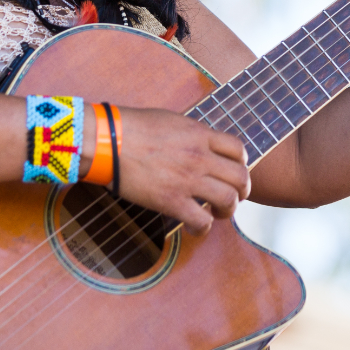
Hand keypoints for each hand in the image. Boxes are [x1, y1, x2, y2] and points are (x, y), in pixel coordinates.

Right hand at [114, 107, 250, 235]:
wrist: (107, 140)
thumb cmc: (132, 127)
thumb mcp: (171, 120)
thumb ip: (190, 134)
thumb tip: (198, 144)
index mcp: (200, 135)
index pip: (238, 149)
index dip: (241, 164)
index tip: (232, 172)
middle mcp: (200, 156)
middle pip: (241, 177)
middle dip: (241, 191)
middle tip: (232, 197)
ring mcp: (188, 179)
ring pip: (229, 200)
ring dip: (227, 211)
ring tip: (215, 213)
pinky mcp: (172, 201)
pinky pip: (202, 221)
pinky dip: (203, 228)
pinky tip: (194, 227)